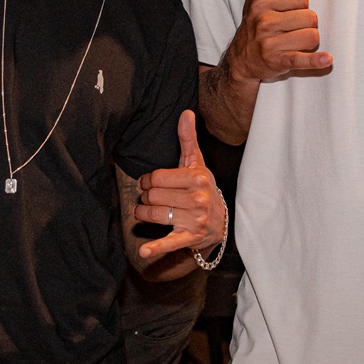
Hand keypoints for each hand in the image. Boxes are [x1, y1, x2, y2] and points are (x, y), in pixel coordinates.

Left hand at [135, 110, 225, 258]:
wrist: (220, 221)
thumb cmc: (202, 188)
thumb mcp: (196, 163)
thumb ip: (188, 139)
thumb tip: (186, 112)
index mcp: (197, 178)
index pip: (155, 178)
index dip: (147, 181)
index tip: (149, 183)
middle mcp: (197, 198)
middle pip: (152, 196)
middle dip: (146, 197)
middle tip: (154, 198)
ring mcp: (195, 220)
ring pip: (153, 214)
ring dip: (144, 214)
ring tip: (149, 212)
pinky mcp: (190, 238)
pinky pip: (170, 242)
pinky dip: (156, 248)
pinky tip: (144, 251)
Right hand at [224, 0, 329, 82]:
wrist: (241, 60)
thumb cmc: (254, 22)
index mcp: (261, 2)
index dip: (300, 8)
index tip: (286, 14)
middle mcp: (263, 22)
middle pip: (311, 18)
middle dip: (306, 26)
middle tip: (289, 31)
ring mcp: (270, 43)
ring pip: (312, 37)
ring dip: (308, 43)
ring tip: (292, 44)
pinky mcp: (278, 62)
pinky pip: (301, 59)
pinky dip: (315, 61)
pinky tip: (327, 59)